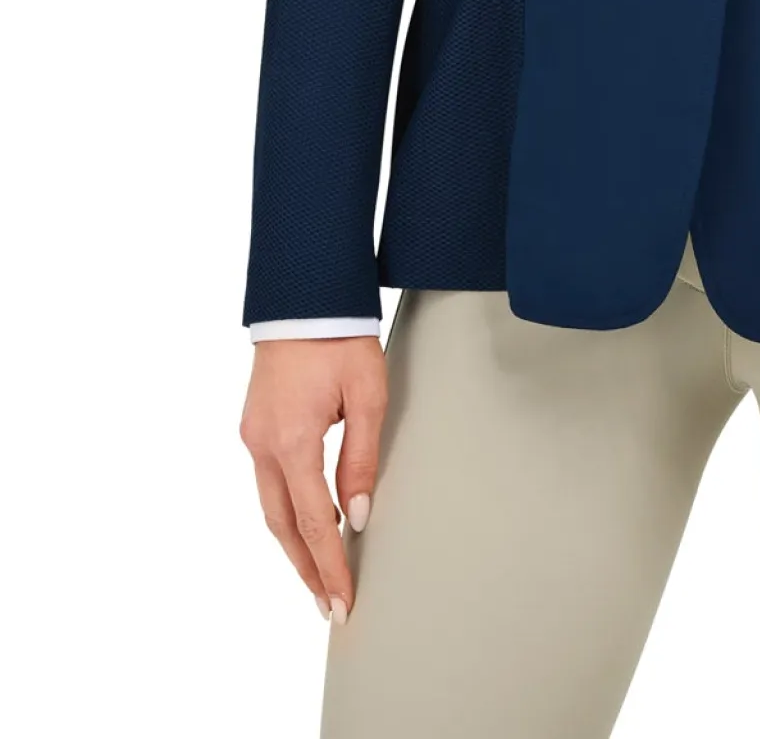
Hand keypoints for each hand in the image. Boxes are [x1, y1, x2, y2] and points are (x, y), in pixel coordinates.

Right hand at [239, 338, 387, 623]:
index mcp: (291, 440)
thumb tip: (356, 516)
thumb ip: (361, 458)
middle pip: (281, 525)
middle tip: (329, 605)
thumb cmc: (340, 338)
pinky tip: (305, 524)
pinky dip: (285, 511)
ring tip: (319, 575)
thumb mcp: (367, 395)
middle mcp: (262, 444)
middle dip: (306, 568)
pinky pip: (268, 481)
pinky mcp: (253, 425)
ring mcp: (253, 435)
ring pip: (270, 506)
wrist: (304, 294)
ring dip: (293, 543)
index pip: (312, 522)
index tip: (342, 601)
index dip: (329, 566)